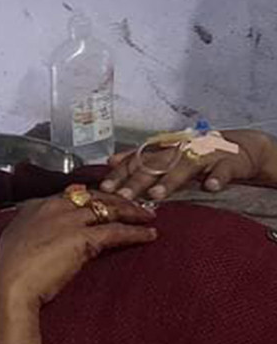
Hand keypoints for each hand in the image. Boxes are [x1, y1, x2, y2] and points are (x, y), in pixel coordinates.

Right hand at [0, 193, 156, 310]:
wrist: (10, 283)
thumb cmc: (9, 268)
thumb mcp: (17, 239)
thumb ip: (33, 229)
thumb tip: (44, 234)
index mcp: (37, 205)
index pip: (73, 193)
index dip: (93, 196)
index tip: (105, 199)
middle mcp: (54, 206)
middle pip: (94, 196)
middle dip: (117, 198)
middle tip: (134, 203)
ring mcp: (70, 220)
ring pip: (109, 209)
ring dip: (132, 211)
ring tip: (148, 215)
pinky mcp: (84, 238)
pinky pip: (116, 231)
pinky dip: (135, 232)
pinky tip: (149, 234)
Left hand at [100, 129, 276, 199]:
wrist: (239, 148)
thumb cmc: (197, 154)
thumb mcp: (168, 154)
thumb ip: (140, 158)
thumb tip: (111, 161)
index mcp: (164, 150)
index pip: (137, 160)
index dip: (120, 174)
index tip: (104, 188)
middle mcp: (180, 150)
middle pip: (156, 165)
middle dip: (137, 180)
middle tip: (123, 195)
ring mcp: (204, 155)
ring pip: (185, 167)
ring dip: (171, 180)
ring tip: (156, 194)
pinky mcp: (228, 162)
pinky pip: (222, 170)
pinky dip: (217, 178)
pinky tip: (210, 187)